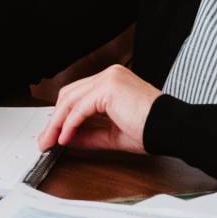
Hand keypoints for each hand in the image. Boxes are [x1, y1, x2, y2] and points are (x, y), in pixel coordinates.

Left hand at [36, 65, 160, 153]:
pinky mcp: (108, 88)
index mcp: (113, 81)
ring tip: (50, 142)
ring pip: (70, 100)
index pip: (78, 95)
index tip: (53, 135)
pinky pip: (79, 108)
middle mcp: (109, 75)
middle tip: (45, 141)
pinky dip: (68, 124)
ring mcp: (108, 78)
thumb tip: (67, 138)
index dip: (61, 116)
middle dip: (54, 120)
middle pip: (69, 95)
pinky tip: (64, 138)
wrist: (171, 129)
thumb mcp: (111, 134)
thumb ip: (88, 134)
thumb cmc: (151, 130)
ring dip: (57, 123)